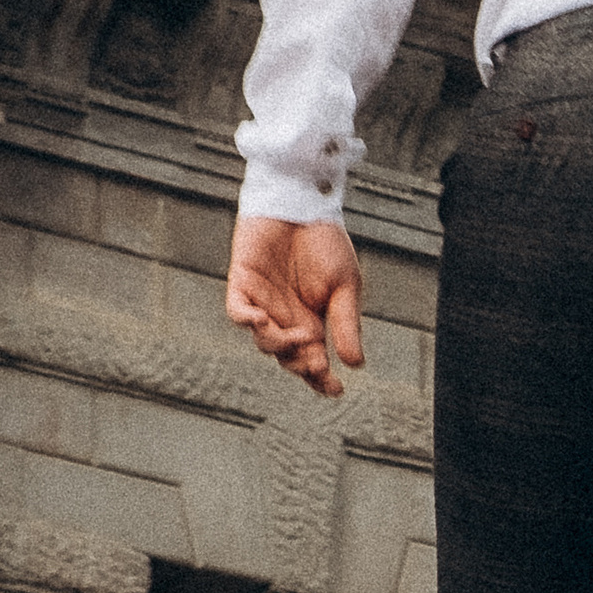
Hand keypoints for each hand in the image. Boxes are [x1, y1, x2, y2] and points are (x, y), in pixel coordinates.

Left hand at [227, 215, 364, 398]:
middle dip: (302, 368)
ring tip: (300, 338)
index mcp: (312, 323)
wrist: (303, 203)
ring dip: (280, 345)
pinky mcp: (242, 283)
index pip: (313, 361)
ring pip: (264, 341)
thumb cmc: (325, 242)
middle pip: (288, 358)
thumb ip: (346, 324)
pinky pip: (237, 312)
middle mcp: (286, 319)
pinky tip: (260, 321)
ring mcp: (262, 303)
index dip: (322, 379)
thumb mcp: (345, 286)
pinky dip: (246, 320)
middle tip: (317, 366)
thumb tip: (356, 364)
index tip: (335, 389)